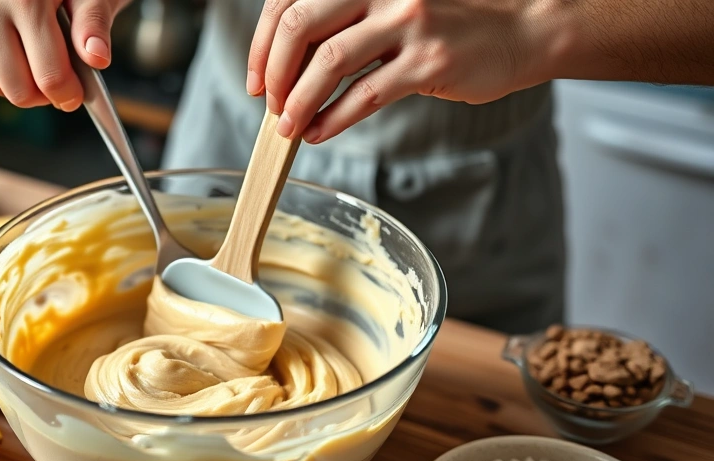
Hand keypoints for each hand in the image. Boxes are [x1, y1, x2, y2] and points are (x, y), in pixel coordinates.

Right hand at [0, 0, 130, 109]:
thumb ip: (94, 24)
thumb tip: (97, 57)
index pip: (49, 74)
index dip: (68, 95)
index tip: (77, 97)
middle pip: (21, 89)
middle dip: (48, 96)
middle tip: (63, 83)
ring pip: (2, 88)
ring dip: (28, 89)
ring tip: (43, 66)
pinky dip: (5, 80)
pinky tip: (21, 58)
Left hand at [247, 0, 558, 142]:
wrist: (520, 32)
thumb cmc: (446, 26)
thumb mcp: (389, 9)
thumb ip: (343, 25)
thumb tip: (283, 69)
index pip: (291, 0)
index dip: (261, 43)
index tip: (255, 80)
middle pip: (301, 24)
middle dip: (274, 72)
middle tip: (269, 104)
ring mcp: (409, 23)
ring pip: (329, 61)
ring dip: (299, 101)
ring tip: (289, 127)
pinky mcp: (430, 63)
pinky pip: (366, 95)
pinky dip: (334, 119)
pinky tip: (319, 133)